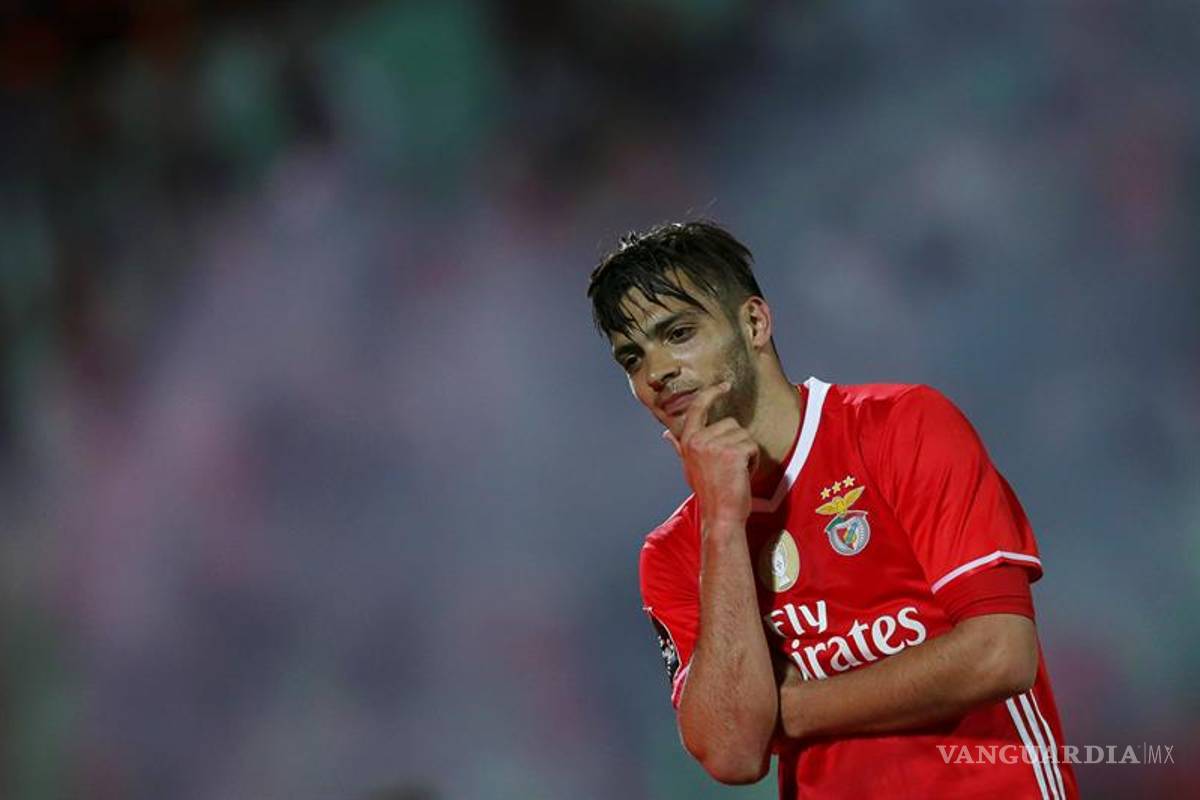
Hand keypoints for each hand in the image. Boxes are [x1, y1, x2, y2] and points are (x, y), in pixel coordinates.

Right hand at [663, 382, 759, 529]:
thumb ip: (679, 447)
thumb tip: (665, 435)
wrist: (720, 515)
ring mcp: (715, 446)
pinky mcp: (733, 453)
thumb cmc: (708, 492)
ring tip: (735, 471)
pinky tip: (743, 474)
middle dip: (737, 442)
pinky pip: (752, 446)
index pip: (697, 408)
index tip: (723, 385)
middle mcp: (699, 440)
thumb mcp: (688, 466)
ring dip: (746, 452)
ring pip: (744, 434)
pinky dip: (753, 460)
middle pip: (730, 423)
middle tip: (729, 466)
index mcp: (688, 441)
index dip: (711, 394)